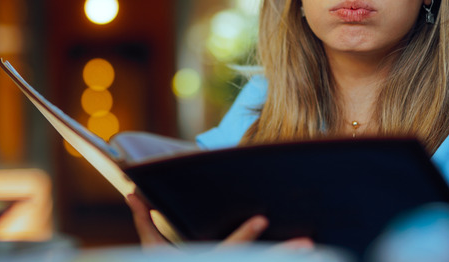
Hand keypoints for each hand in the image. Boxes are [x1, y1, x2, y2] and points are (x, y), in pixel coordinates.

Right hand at [125, 193, 313, 249]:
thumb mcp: (152, 251)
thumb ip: (144, 222)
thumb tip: (132, 193)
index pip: (231, 249)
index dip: (246, 233)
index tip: (263, 218)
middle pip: (258, 261)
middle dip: (285, 254)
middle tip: (310, 243)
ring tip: (315, 252)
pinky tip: (308, 261)